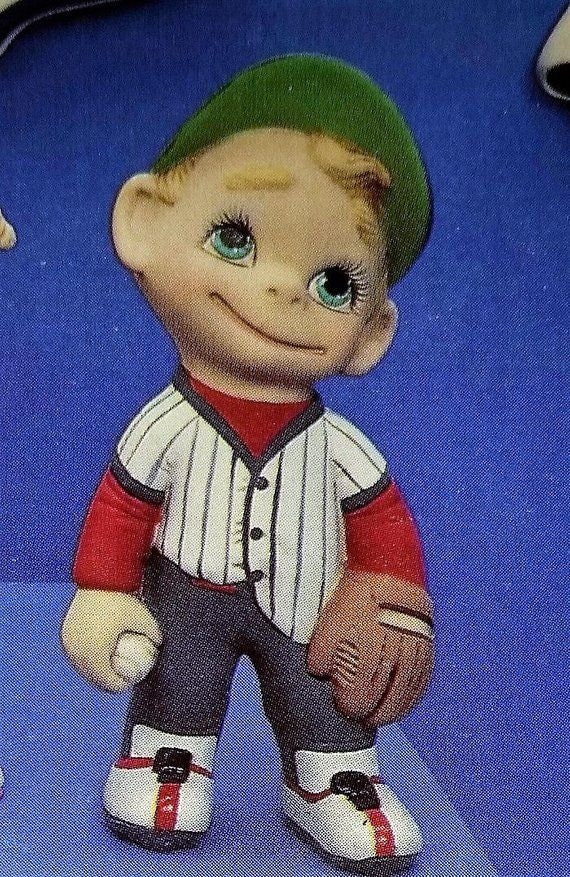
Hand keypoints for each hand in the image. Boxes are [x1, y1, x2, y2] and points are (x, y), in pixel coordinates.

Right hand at [61, 589, 162, 691]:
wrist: (98, 579)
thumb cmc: (122, 600)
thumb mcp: (144, 619)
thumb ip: (154, 635)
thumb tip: (159, 645)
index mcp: (96, 654)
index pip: (109, 682)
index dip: (122, 685)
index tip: (132, 680)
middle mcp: (78, 653)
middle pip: (94, 678)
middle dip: (109, 680)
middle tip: (123, 677)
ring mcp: (70, 644)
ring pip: (84, 667)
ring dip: (97, 671)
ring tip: (112, 667)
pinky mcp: (66, 635)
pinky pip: (77, 654)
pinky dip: (88, 658)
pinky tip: (100, 653)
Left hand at [307, 572, 433, 726]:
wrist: (388, 568)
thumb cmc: (353, 597)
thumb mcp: (327, 626)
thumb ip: (320, 658)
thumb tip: (321, 676)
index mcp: (366, 660)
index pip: (357, 702)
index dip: (347, 707)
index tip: (340, 704)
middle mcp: (394, 662)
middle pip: (382, 705)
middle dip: (368, 714)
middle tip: (360, 718)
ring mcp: (413, 656)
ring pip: (405, 697)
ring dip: (392, 712)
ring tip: (380, 717)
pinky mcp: (426, 646)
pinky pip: (421, 682)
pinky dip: (412, 697)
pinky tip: (403, 702)